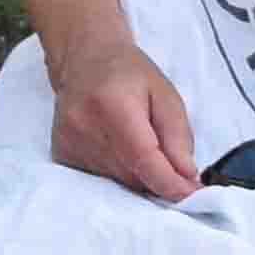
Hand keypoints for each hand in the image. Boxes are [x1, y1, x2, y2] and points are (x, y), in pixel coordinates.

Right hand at [45, 40, 199, 201]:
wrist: (84, 60)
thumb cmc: (129, 74)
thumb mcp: (166, 95)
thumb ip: (178, 135)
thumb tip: (186, 175)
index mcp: (113, 106)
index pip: (143, 158)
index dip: (170, 183)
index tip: (193, 194)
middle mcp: (84, 126)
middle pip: (132, 175)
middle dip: (159, 179)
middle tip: (175, 168)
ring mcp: (68, 142)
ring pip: (118, 181)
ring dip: (139, 176)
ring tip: (140, 146)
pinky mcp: (61, 153)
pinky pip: (100, 179)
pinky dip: (119, 173)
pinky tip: (119, 149)